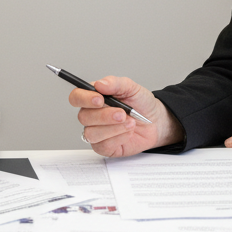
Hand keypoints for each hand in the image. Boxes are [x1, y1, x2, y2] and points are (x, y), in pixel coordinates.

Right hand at [69, 75, 183, 157]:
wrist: (156, 121)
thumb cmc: (141, 103)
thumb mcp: (132, 88)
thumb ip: (115, 83)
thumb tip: (99, 84)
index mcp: (94, 98)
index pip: (76, 97)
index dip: (83, 98)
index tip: (99, 99)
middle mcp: (92, 115)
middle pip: (83, 117)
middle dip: (104, 116)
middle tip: (122, 113)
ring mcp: (97, 132)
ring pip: (91, 133)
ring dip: (112, 128)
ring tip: (130, 123)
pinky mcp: (104, 147)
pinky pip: (103, 146)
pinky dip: (118, 138)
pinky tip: (128, 132)